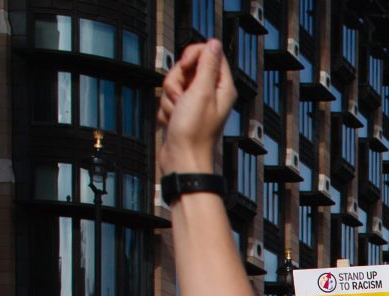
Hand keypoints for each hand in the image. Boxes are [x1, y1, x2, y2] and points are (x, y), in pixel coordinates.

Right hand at [157, 40, 234, 174]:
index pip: (209, 53)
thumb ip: (207, 65)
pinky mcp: (182, 111)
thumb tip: (214, 43)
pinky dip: (166, 109)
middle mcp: (211, 93)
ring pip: (174, 82)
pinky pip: (168, 98)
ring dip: (170, 97)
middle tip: (180, 97)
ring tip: (177, 113)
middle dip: (177, 80)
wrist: (182, 160)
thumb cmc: (194, 132)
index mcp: (222, 87)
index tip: (186, 68)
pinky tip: (173, 121)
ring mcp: (195, 102)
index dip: (192, 56)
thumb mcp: (201, 92)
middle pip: (187, 67)